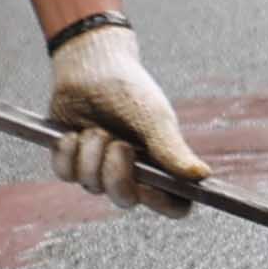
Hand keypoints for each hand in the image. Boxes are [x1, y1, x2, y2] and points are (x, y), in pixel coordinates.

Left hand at [45, 20, 207, 213]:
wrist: (89, 65)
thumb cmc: (128, 89)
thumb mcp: (154, 117)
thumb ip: (172, 149)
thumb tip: (201, 175)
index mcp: (160, 165)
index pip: (173, 204)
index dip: (163, 203)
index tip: (149, 186)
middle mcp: (132, 172)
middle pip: (126, 199)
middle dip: (116, 172)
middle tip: (117, 143)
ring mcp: (99, 169)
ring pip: (92, 185)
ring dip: (91, 153)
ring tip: (95, 128)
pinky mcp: (72, 161)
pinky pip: (66, 174)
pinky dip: (68, 152)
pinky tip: (72, 133)